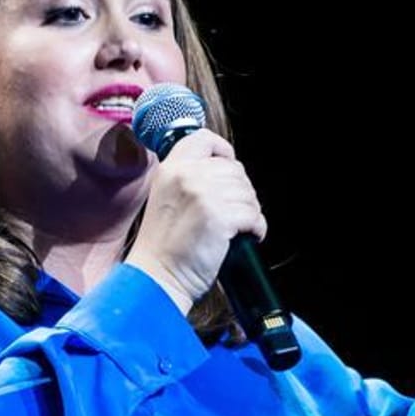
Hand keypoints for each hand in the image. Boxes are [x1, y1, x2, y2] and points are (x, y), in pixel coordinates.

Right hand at [125, 130, 266, 313]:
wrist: (157, 276)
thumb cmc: (163, 246)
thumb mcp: (165, 197)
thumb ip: (188, 178)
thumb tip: (226, 172)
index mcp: (171, 168)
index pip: (204, 139)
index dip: (223, 151)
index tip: (229, 166)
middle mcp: (186, 176)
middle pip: (235, 170)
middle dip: (241, 192)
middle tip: (234, 212)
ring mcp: (203, 194)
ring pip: (248, 193)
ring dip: (249, 212)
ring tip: (237, 228)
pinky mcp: (220, 217)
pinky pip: (254, 215)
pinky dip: (256, 228)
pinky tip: (246, 237)